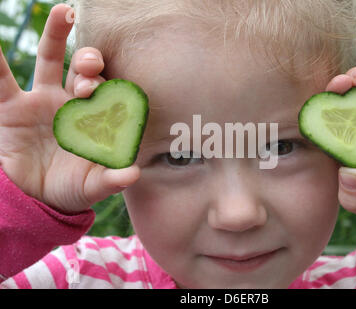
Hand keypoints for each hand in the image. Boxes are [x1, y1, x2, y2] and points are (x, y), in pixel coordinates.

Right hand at [0, 4, 139, 213]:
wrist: (37, 198)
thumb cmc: (73, 189)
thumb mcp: (92, 187)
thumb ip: (112, 180)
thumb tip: (134, 173)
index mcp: (96, 118)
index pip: (108, 93)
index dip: (112, 87)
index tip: (112, 91)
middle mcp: (72, 102)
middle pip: (83, 69)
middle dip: (90, 62)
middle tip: (91, 66)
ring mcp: (43, 100)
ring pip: (50, 60)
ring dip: (57, 35)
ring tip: (65, 12)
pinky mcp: (13, 107)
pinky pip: (1, 81)